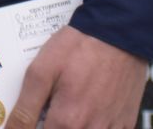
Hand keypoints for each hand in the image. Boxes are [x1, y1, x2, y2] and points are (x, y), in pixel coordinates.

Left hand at [7, 24, 148, 128]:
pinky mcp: (126, 122)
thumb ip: (26, 108)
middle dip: (54, 125)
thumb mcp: (42, 71)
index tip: (34, 121)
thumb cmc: (80, 47)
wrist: (118, 32)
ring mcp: (111, 127)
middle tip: (54, 109)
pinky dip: (96, 126)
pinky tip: (92, 110)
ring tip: (72, 107)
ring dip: (74, 126)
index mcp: (67, 120)